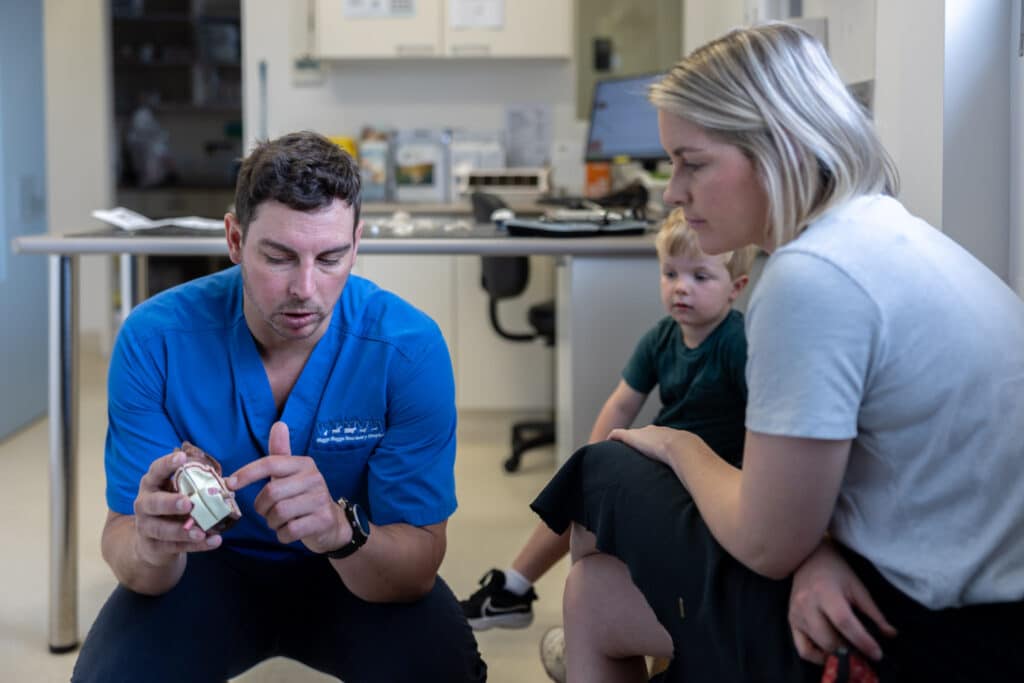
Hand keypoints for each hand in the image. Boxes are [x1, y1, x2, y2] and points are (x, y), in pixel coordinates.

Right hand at [132, 449, 222, 566]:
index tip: (182, 457)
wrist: (154, 541)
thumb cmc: (174, 507)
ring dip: (182, 531)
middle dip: (170, 503)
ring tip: (201, 532)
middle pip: (154, 502)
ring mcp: (146, 526)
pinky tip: (212, 542)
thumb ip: (206, 485)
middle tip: (188, 503)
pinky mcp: (153, 546)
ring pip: (161, 529)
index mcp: (153, 484)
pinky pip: (174, 547)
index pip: (156, 470)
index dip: (167, 463)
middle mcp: (144, 503)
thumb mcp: (186, 493)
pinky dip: (195, 545)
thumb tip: (232, 483)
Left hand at [227, 421, 348, 553]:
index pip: (270, 463)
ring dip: (272, 522)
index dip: (247, 473)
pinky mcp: (323, 520)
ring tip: (279, 521)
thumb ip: (281, 452)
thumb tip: (279, 424)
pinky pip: (290, 530)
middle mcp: (314, 478)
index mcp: (303, 464)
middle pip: (272, 492)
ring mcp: (320, 499)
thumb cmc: (303, 496)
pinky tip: (289, 531)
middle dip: (262, 507)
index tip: (230, 483)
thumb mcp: (292, 473)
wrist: (331, 523)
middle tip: (267, 512)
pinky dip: (282, 535)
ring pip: (280, 512)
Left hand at [608, 425, 696, 466]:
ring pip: (631, 435)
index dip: (654, 446)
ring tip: (618, 452)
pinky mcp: (632, 437)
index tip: (650, 454)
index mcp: (671, 438)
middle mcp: (656, 432)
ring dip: (625, 442)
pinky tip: (607, 443)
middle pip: (644, 435)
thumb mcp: (695, 464)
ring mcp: (644, 434)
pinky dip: (614, 438)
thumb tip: (703, 487)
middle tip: (632, 455)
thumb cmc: (693, 460)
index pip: (660, 439)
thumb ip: (695, 472)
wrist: (684, 449)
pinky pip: (618, 434)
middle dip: (638, 443)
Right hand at [788, 541, 896, 663]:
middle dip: (850, 650)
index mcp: (825, 592)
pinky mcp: (791, 621)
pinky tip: (830, 652)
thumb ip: (874, 612)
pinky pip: (803, 650)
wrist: (810, 559)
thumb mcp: (858, 587)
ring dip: (837, 653)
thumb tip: (890, 634)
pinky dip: (818, 657)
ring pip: (818, 646)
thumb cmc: (837, 571)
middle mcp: (807, 604)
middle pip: (829, 639)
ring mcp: (796, 614)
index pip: (844, 622)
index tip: (877, 654)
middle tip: (863, 651)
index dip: (862, 641)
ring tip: (849, 648)